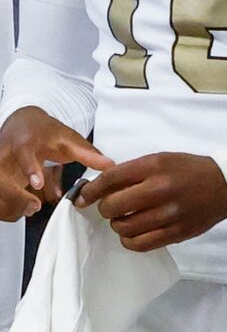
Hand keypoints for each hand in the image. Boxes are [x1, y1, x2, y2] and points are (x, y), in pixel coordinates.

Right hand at [0, 108, 105, 222]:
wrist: (23, 123)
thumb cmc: (44, 132)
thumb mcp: (67, 139)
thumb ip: (87, 154)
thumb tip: (110, 166)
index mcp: (25, 141)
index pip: (22, 153)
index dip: (29, 168)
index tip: (37, 182)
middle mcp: (6, 153)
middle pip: (0, 177)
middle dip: (14, 195)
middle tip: (34, 206)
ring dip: (14, 203)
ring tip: (32, 208)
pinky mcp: (0, 178)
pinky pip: (1, 198)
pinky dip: (12, 206)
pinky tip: (26, 207)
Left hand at [77, 153, 226, 251]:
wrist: (226, 184)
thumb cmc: (188, 169)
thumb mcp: (158, 160)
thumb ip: (131, 172)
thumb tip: (101, 187)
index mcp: (152, 168)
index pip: (110, 180)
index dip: (90, 191)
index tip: (82, 198)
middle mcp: (160, 191)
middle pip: (114, 206)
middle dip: (105, 209)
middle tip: (111, 209)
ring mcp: (170, 214)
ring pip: (125, 228)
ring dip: (118, 226)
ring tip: (124, 221)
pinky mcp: (178, 232)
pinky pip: (142, 244)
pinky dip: (130, 241)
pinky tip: (132, 235)